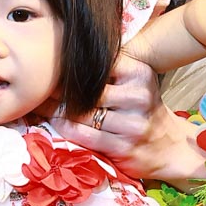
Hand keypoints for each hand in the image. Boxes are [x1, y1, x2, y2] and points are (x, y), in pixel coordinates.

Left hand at [44, 53, 205, 184]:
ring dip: (56, 110)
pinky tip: (54, 123)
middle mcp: (138, 96)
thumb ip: (110, 71)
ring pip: (82, 114)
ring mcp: (131, 123)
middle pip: (86, 90)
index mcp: (139, 73)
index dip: (71, 69)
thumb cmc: (142, 111)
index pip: (97, 65)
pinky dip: (65, 129)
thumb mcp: (135, 83)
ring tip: (39, 104)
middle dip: (58, 90)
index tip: (50, 68)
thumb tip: (66, 58)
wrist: (167, 147)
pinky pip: (84, 135)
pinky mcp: (122, 147)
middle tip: (38, 87)